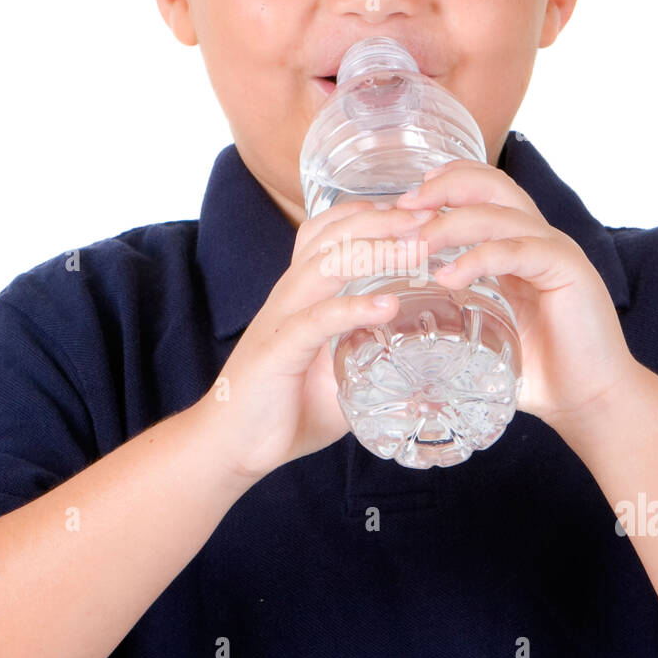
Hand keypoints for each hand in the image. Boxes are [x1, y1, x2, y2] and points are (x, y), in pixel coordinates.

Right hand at [199, 199, 434, 482]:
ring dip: (375, 252)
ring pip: (326, 265)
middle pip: (332, 237)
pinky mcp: (278, 350)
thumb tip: (418, 373)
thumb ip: (367, 363)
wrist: (230, 447)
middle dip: (382, 221)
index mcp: (300, 294)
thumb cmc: (280, 409)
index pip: (327, 233)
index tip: (413, 211)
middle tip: (428, 217)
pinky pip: (317, 319)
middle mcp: (289, 296)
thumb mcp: (335, 378)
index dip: (368, 214)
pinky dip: (354, 308)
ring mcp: (281, 319)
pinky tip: (388, 306)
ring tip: (417, 249)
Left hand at [395, 158, 637, 435]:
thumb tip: (395, 329)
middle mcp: (538, 239)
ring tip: (416, 246)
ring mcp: (555, 251)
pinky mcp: (568, 270)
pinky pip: (518, 250)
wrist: (589, 400)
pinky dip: (480, 258)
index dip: (446, 183)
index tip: (404, 199)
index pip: (485, 191)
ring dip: (451, 224)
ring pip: (499, 214)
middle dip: (443, 189)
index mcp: (519, 245)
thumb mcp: (485, 334)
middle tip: (403, 207)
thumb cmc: (539, 370)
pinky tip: (448, 277)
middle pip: (492, 187)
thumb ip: (451, 318)